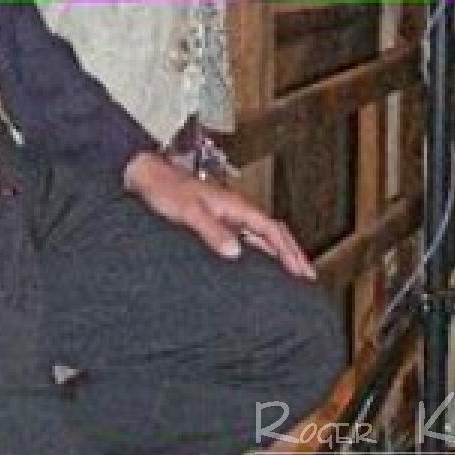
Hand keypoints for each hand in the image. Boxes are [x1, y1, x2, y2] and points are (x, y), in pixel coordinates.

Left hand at [123, 151, 315, 279]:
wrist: (146, 176)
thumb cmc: (165, 190)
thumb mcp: (188, 212)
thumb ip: (211, 230)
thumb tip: (236, 252)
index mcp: (234, 205)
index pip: (271, 230)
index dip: (289, 251)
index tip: (302, 272)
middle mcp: (235, 209)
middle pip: (273, 231)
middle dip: (292, 252)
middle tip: (307, 277)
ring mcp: (227, 214)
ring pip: (262, 234)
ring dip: (278, 251)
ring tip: (291, 274)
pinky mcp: (216, 220)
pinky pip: (247, 236)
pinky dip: (260, 250)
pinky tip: (258, 263)